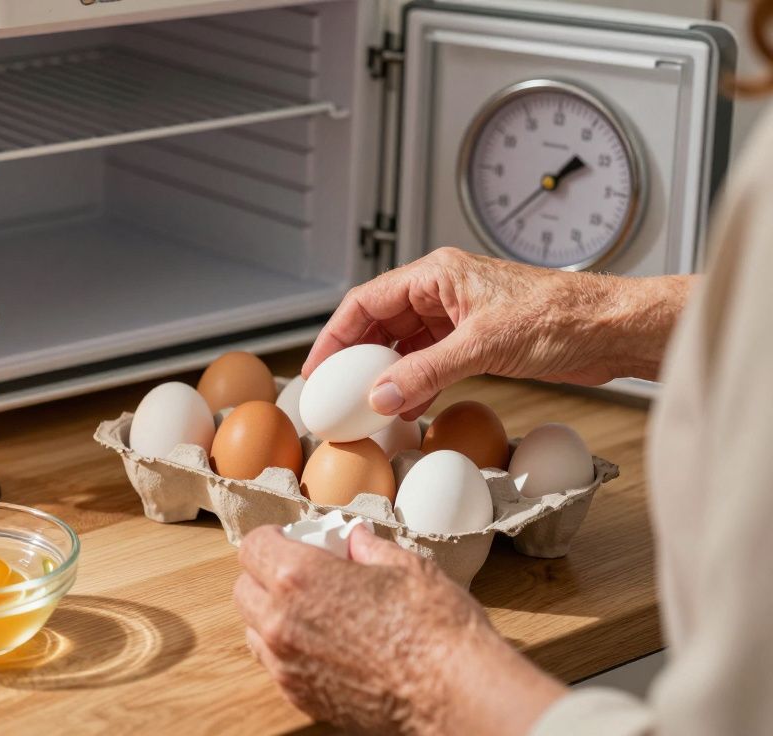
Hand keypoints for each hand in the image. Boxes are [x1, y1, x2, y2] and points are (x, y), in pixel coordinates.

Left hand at [234, 526, 564, 734]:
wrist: (457, 697)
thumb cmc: (437, 631)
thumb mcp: (406, 567)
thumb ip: (367, 548)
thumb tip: (354, 539)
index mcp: (299, 578)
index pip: (253, 546)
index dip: (272, 537)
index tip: (290, 539)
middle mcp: (281, 622)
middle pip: (245, 589)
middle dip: (267, 575)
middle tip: (302, 571)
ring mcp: (287, 665)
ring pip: (254, 629)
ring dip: (272, 614)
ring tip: (314, 610)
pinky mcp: (301, 697)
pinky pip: (275, 665)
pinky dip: (288, 650)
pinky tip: (325, 643)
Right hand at [302, 247, 692, 418]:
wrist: (612, 330)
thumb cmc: (562, 317)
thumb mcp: (484, 346)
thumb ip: (426, 372)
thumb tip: (380, 396)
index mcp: (438, 274)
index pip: (366, 301)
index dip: (335, 335)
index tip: (318, 368)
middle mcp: (443, 291)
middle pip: (379, 322)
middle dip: (355, 357)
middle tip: (334, 390)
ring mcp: (459, 316)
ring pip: (404, 344)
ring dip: (385, 373)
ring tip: (365, 404)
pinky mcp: (477, 341)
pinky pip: (429, 360)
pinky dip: (414, 382)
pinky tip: (407, 406)